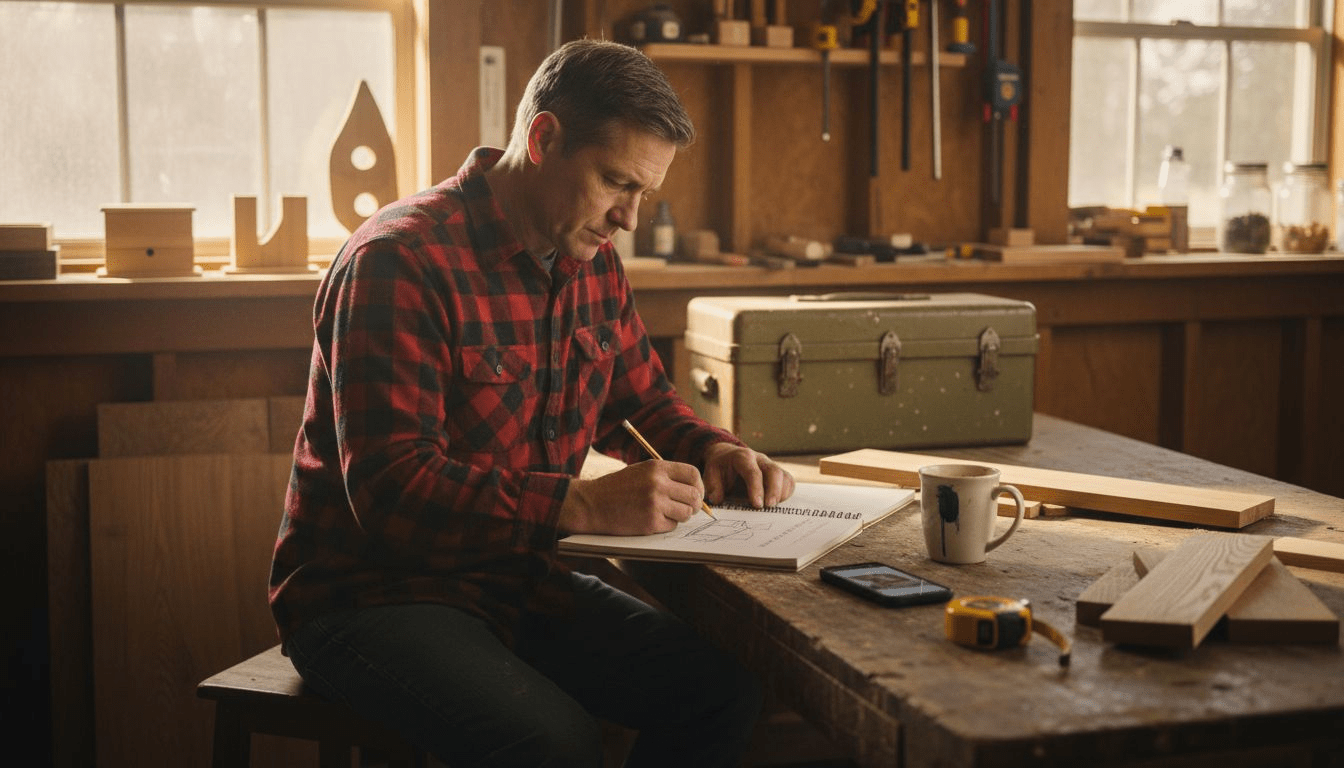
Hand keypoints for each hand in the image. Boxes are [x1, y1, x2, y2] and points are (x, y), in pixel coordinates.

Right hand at [559, 460, 705, 534]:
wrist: (592, 504)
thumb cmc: (617, 488)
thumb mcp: (641, 471)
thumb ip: (666, 476)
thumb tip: (693, 489)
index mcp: (657, 467)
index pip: (693, 474)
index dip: (698, 485)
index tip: (695, 493)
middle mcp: (658, 483)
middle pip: (694, 496)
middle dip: (693, 504)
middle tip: (684, 508)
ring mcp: (655, 503)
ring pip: (686, 513)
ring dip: (680, 516)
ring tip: (666, 513)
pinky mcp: (650, 522)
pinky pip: (672, 526)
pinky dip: (666, 525)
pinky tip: (652, 520)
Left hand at [701, 443, 794, 508]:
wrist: (727, 456)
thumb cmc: (720, 467)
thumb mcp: (710, 473)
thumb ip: (712, 486)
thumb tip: (717, 499)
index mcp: (742, 457)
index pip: (752, 471)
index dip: (756, 488)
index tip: (757, 504)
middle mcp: (759, 459)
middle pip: (773, 471)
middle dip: (774, 490)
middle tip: (769, 507)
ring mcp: (770, 465)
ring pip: (783, 476)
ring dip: (781, 493)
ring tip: (773, 508)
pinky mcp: (776, 473)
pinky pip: (787, 481)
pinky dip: (786, 493)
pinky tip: (778, 503)